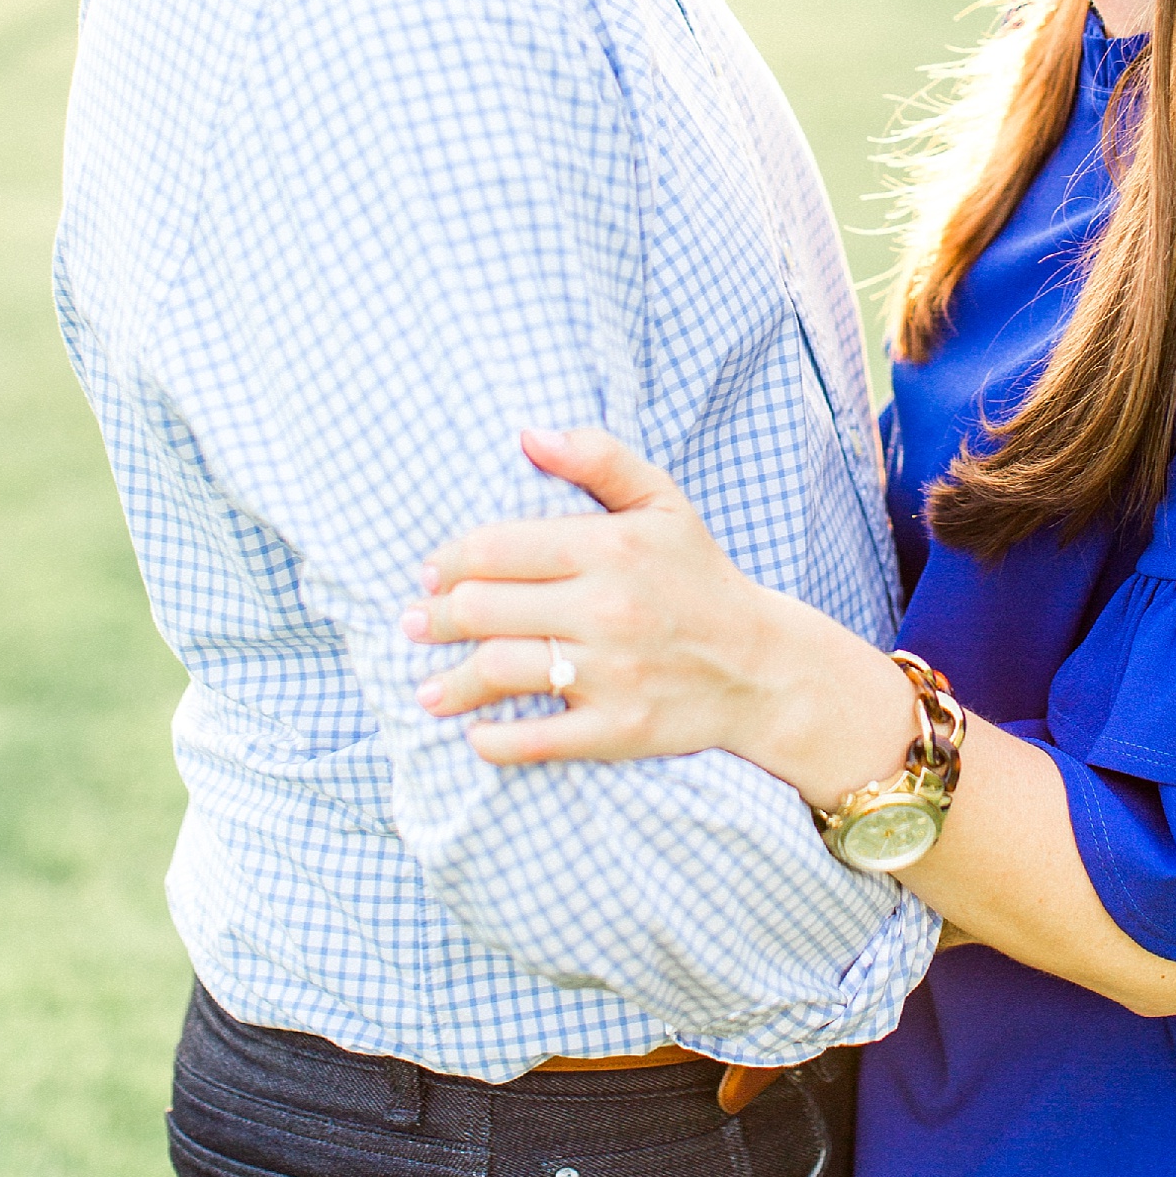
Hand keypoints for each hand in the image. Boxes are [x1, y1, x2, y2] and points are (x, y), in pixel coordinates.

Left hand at [402, 428, 775, 766]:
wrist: (761, 665)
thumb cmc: (698, 576)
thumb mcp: (662, 501)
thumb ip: (598, 457)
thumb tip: (527, 434)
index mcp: (610, 547)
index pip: (494, 548)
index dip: (447, 560)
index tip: (430, 573)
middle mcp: (606, 608)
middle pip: (482, 609)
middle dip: (433, 618)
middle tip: (413, 624)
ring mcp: (611, 672)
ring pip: (498, 672)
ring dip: (448, 684)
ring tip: (427, 690)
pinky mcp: (617, 729)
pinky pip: (535, 740)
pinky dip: (493, 742)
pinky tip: (475, 735)